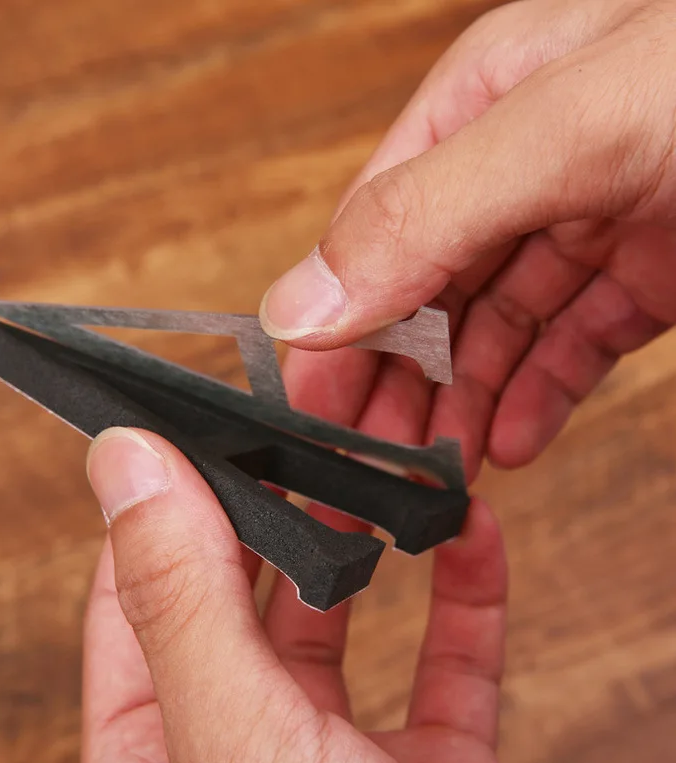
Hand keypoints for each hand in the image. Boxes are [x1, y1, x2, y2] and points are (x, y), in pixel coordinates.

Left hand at [81, 427, 510, 762]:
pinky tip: (470, 531)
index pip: (135, 598)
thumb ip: (178, 599)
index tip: (194, 424)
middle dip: (277, 504)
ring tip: (384, 461)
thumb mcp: (239, 743)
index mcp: (161, 759)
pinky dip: (464, 594)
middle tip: (304, 425)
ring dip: (371, 538)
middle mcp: (242, 755)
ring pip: (346, 622)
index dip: (160, 503)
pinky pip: (450, 667)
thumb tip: (123, 462)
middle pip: (244, 596)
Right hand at [259, 0, 675, 482]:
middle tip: (367, 476)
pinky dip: (537, 396)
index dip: (335, 332)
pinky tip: (515, 444)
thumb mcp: (582, 124)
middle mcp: (521, 162)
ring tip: (436, 479)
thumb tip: (298, 305)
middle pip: (425, 291)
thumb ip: (428, 213)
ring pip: (493, 328)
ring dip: (459, 407)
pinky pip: (570, 340)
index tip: (313, 419)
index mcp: (479, 107)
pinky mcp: (651, 266)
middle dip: (392, 387)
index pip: (369, 238)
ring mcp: (589, 214)